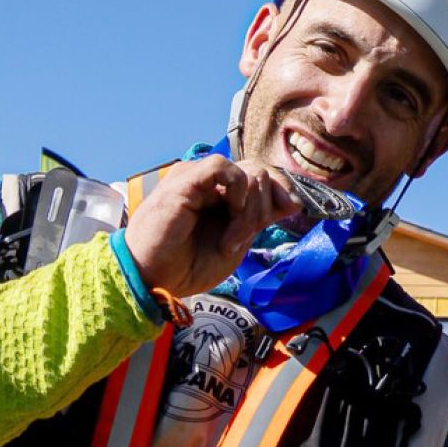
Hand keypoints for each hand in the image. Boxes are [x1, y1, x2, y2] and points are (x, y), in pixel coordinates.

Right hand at [125, 157, 297, 296]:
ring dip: (249, 210)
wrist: (154, 280)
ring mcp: (197, 179)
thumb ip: (260, 218)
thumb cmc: (188, 266)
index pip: (264, 176)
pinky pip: (224, 166)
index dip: (283, 188)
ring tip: (229, 239)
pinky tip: (229, 212)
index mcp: (223, 197)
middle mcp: (211, 184)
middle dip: (263, 208)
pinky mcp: (184, 180)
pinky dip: (236, 190)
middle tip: (240, 240)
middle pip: (261, 172)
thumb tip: (293, 200)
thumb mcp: (237, 242)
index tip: (291, 210)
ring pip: (248, 172)